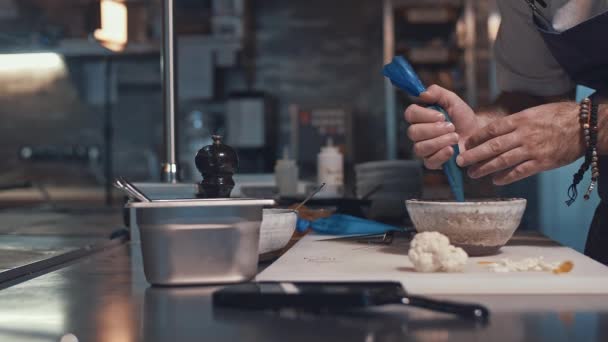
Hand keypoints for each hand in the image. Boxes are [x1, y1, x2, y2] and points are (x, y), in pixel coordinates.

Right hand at [404, 85, 482, 168]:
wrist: (477, 133)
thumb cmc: (462, 117)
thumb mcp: (452, 100)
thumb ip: (436, 92)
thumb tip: (422, 94)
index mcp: (420, 117)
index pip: (410, 114)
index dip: (424, 115)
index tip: (441, 116)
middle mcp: (418, 133)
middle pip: (413, 132)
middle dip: (434, 130)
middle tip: (452, 127)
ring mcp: (424, 149)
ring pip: (420, 148)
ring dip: (440, 141)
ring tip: (455, 137)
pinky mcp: (432, 162)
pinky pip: (429, 162)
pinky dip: (441, 155)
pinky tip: (452, 150)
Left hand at [457, 102, 583, 184]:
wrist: (583, 126)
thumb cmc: (557, 116)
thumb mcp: (534, 112)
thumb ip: (516, 122)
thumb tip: (496, 131)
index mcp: (520, 120)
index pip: (492, 129)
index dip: (476, 138)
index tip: (465, 144)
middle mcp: (523, 135)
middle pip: (493, 146)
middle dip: (474, 155)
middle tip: (460, 162)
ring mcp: (532, 150)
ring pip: (503, 160)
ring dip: (485, 168)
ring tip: (473, 173)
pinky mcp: (542, 162)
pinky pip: (520, 172)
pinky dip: (506, 177)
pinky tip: (496, 181)